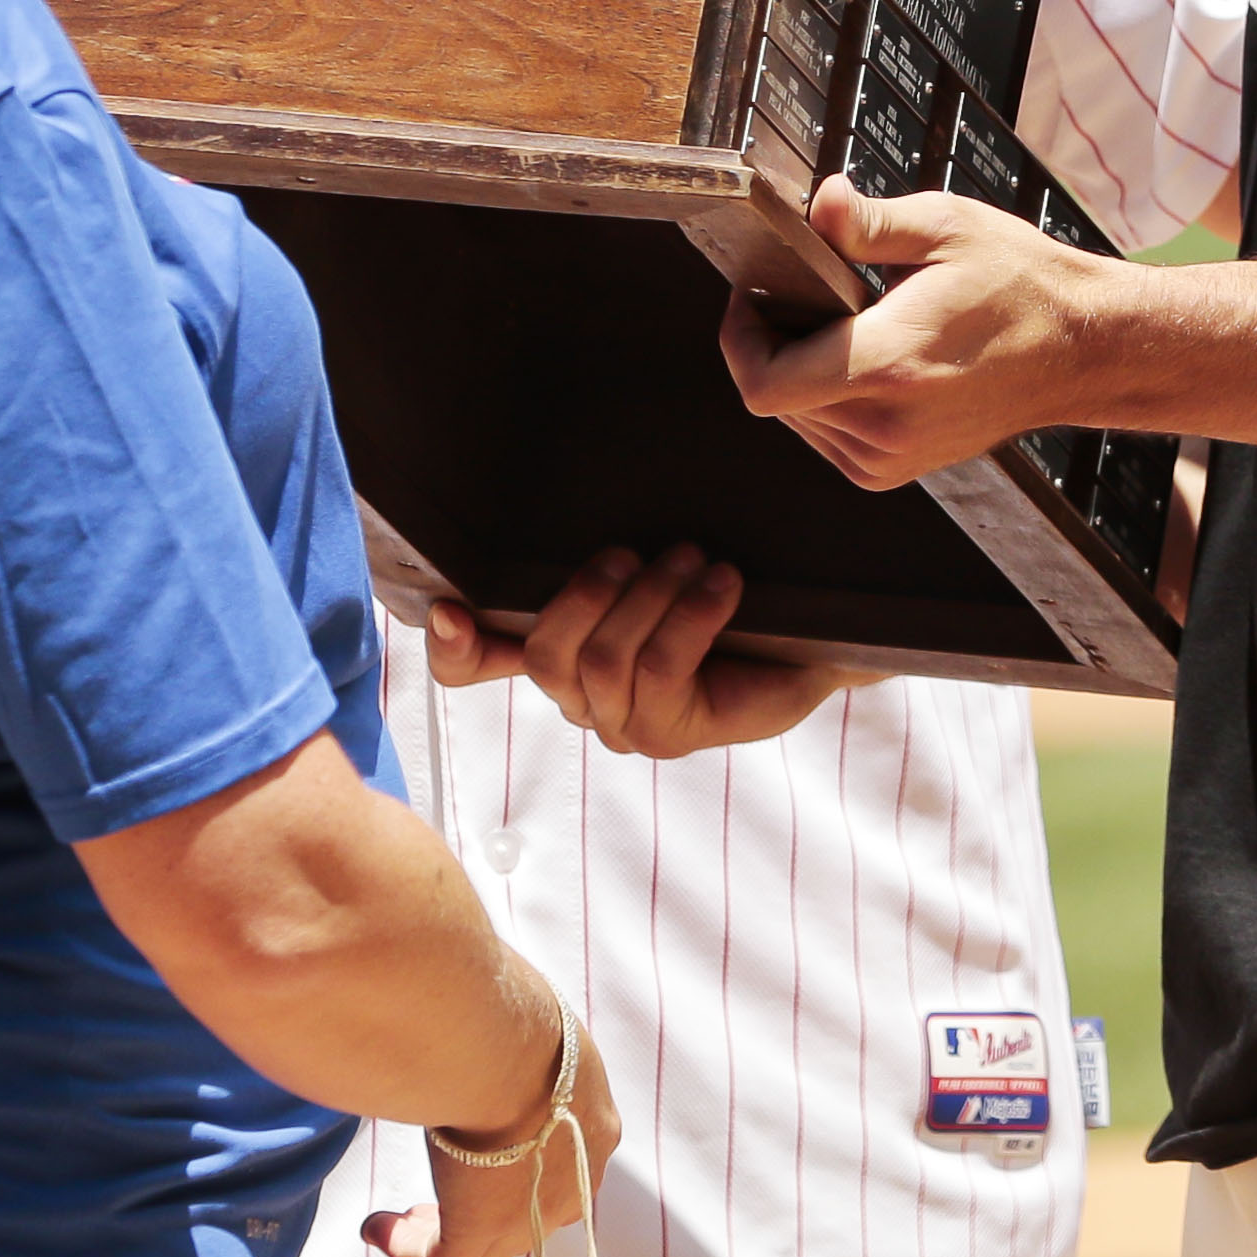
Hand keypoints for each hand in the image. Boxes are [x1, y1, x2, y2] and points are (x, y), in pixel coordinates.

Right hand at [360, 1008, 621, 1256]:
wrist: (502, 1050)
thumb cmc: (516, 1016)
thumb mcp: (534, 1027)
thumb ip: (517, 1042)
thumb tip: (485, 1021)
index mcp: (595, 1126)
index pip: (563, 1160)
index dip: (523, 1162)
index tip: (486, 1150)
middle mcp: (575, 1183)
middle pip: (529, 1213)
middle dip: (486, 1207)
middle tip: (446, 1195)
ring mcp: (529, 1216)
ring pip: (485, 1246)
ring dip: (442, 1233)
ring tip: (405, 1217)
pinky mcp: (479, 1231)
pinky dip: (406, 1247)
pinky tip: (375, 1225)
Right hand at [425, 553, 872, 759]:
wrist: (809, 634)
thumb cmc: (719, 595)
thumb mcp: (648, 566)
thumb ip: (593, 560)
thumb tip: (536, 521)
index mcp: (558, 655)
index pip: (475, 667)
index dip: (455, 647)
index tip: (447, 609)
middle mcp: (579, 699)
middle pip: (546, 655)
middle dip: (590, 594)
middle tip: (636, 553)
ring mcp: (624, 725)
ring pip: (604, 663)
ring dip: (651, 597)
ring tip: (694, 559)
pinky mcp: (673, 734)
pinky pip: (661, 671)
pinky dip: (693, 615)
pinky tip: (723, 585)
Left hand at [719, 176, 1138, 488]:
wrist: (1081, 348)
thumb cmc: (1019, 283)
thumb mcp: (946, 227)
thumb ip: (868, 222)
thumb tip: (816, 203)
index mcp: (889, 365)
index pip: (763, 385)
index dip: (739, 340)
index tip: (754, 296)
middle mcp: (886, 425)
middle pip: (775, 397)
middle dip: (774, 342)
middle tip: (806, 293)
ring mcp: (892, 456)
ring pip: (797, 420)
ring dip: (801, 372)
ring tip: (846, 325)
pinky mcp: (897, 469)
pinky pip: (829, 436)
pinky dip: (826, 399)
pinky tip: (863, 359)